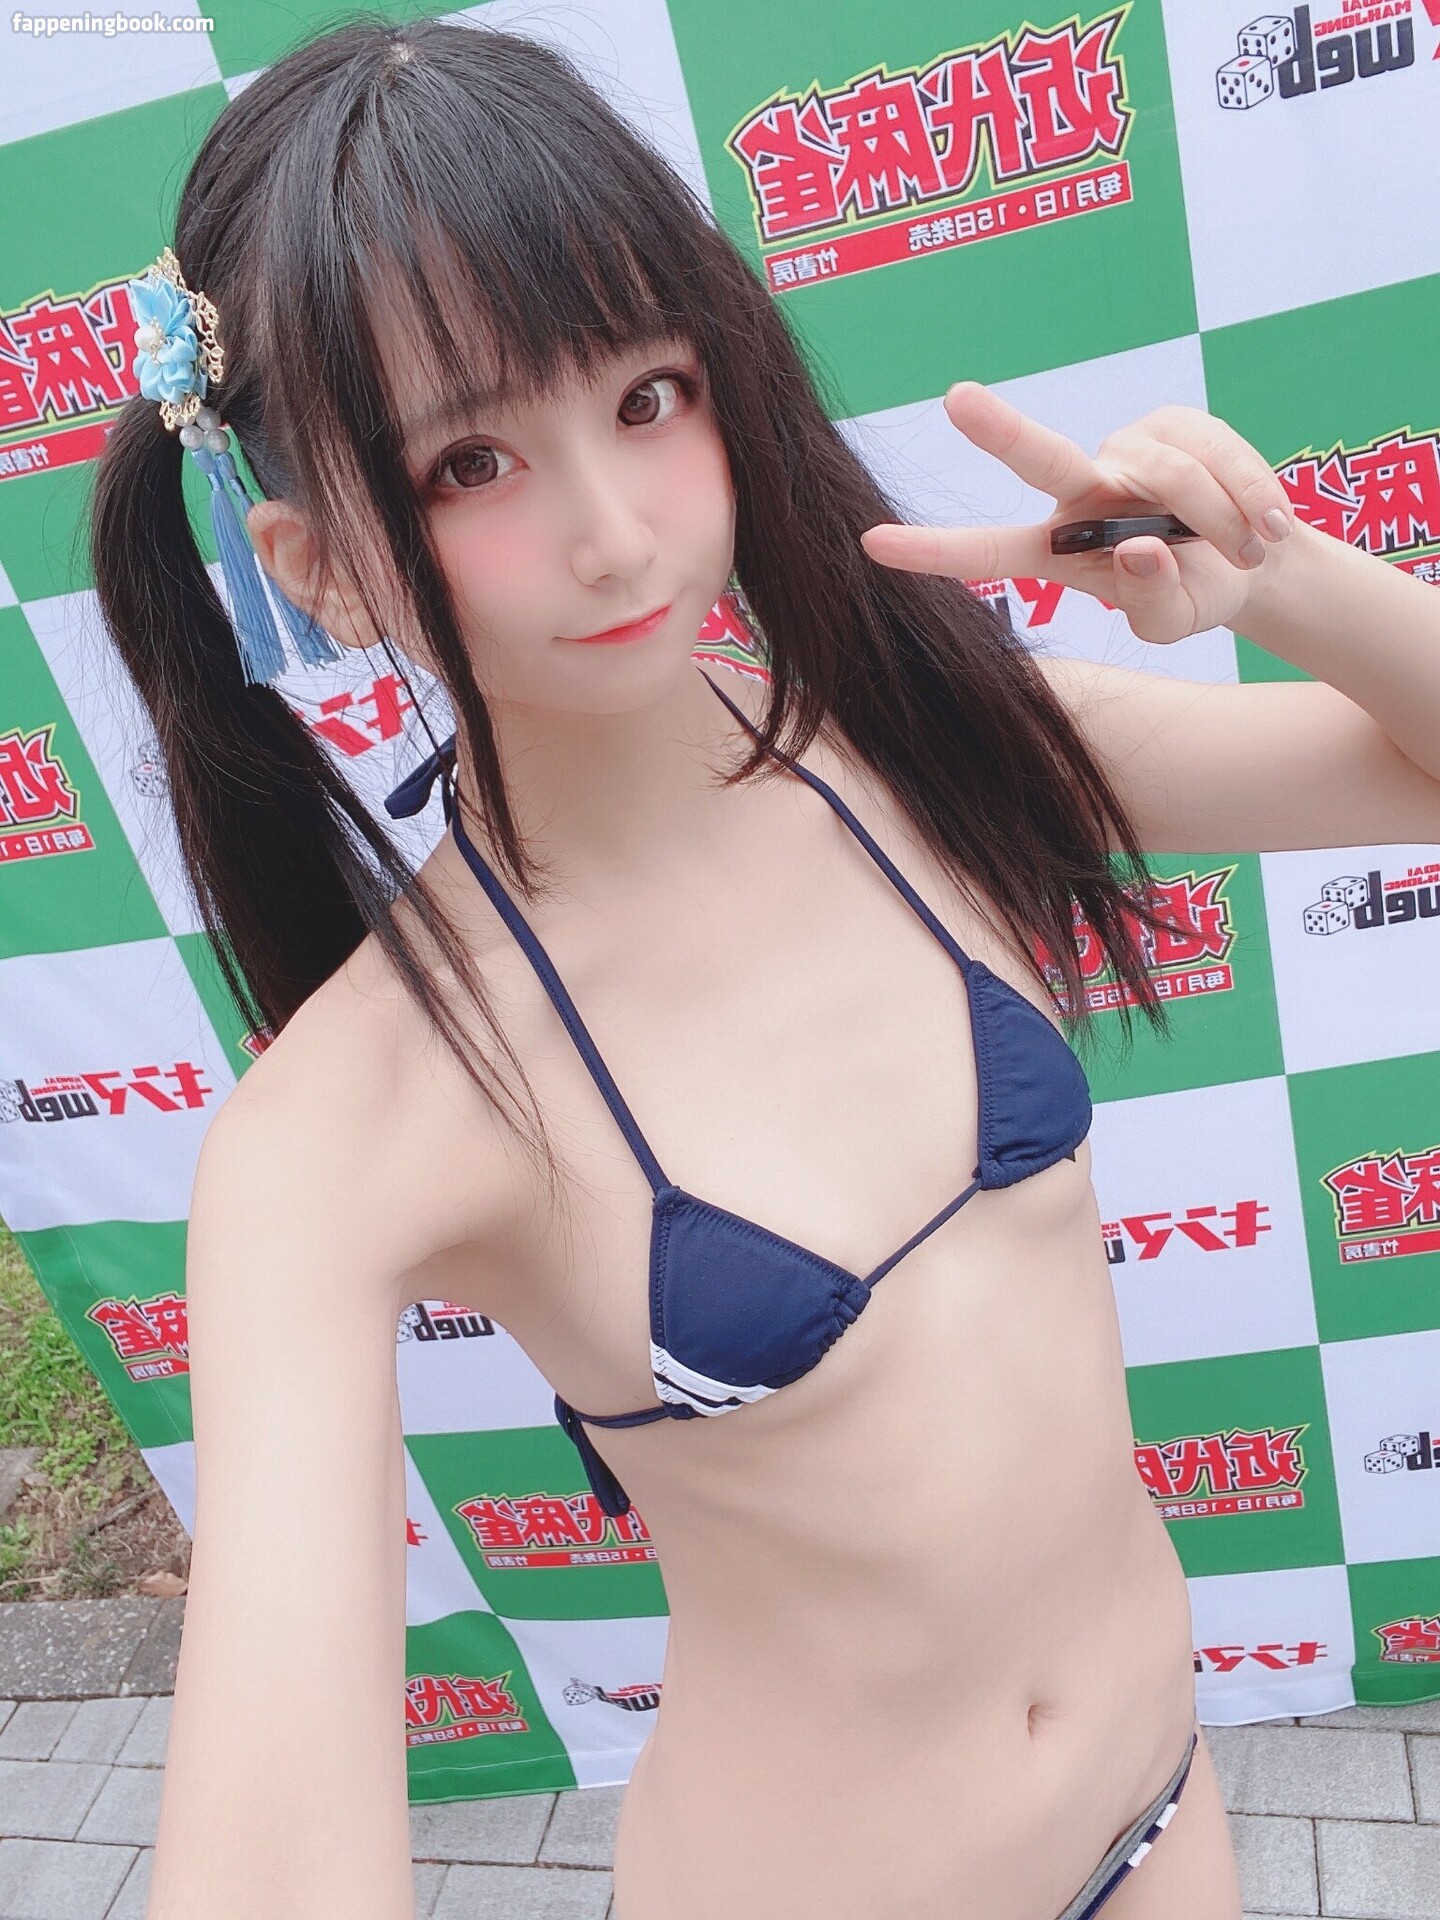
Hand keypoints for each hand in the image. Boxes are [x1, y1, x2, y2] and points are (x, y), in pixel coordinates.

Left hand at [860, 383, 1295, 644]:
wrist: (1257, 559)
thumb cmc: (1197, 592)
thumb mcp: (1175, 622)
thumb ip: (1152, 599)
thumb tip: (1138, 548)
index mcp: (1059, 550)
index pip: (988, 551)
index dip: (933, 550)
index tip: (871, 543)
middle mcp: (1082, 493)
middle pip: (1039, 458)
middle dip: (999, 430)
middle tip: (956, 399)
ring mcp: (1126, 453)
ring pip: (1168, 471)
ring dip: (1219, 516)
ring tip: (1247, 548)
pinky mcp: (1174, 422)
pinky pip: (1212, 451)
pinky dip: (1247, 492)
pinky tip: (1265, 521)